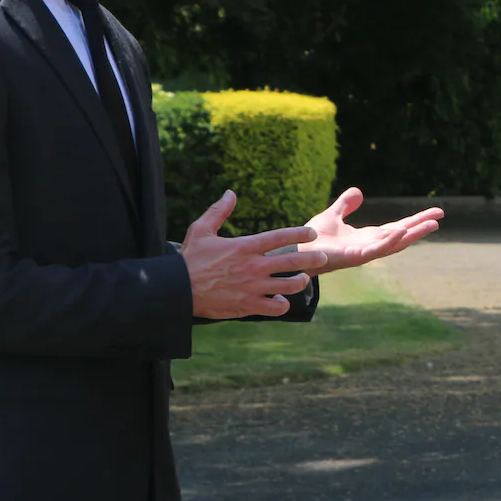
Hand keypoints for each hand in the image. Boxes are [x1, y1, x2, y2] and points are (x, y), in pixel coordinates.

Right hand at [182, 191, 325, 318]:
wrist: (177, 289)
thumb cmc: (189, 259)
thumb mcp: (201, 230)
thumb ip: (219, 211)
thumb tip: (231, 192)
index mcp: (245, 246)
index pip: (280, 237)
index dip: (300, 234)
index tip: (313, 234)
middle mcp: (254, 266)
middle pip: (293, 260)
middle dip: (314, 258)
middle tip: (323, 257)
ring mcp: (253, 287)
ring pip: (289, 285)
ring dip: (300, 282)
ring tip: (303, 279)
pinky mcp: (248, 305)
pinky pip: (275, 307)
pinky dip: (282, 305)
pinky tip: (282, 301)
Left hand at [300, 188, 442, 274]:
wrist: (297, 251)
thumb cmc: (313, 239)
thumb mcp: (333, 215)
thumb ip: (346, 205)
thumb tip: (359, 191)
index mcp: (368, 237)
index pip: (397, 227)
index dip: (415, 220)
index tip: (433, 212)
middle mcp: (370, 246)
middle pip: (402, 235)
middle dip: (420, 226)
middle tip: (440, 216)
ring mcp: (365, 253)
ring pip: (395, 243)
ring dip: (414, 234)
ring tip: (432, 225)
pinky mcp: (354, 257)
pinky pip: (377, 249)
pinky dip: (390, 241)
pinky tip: (402, 231)